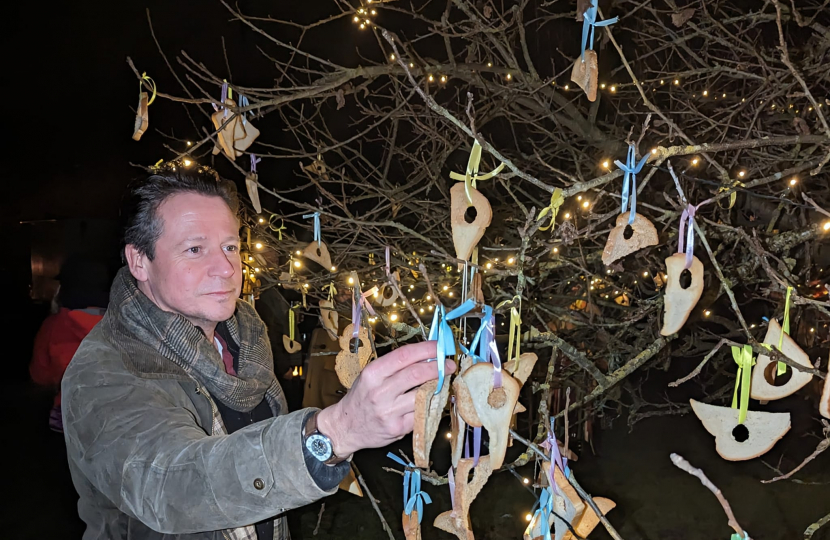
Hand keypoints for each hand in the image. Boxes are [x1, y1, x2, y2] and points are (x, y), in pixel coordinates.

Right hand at [316, 341, 454, 457]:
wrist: (346, 427)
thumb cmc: (362, 397)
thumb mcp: (371, 376)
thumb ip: (395, 366)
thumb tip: (426, 356)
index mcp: (373, 374)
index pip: (404, 356)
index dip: (426, 349)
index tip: (439, 347)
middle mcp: (379, 392)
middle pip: (416, 374)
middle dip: (438, 367)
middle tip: (449, 364)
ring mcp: (389, 412)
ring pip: (422, 394)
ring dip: (438, 386)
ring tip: (444, 381)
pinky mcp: (397, 429)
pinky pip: (421, 413)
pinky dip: (431, 404)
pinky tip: (434, 399)